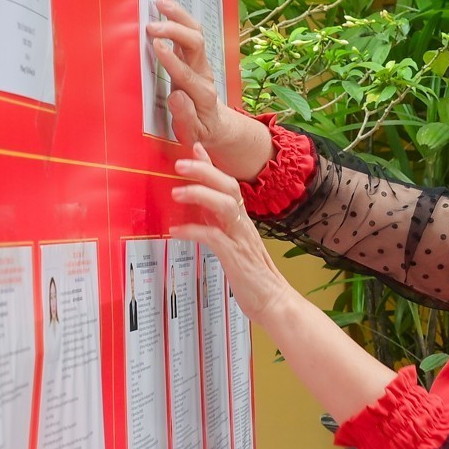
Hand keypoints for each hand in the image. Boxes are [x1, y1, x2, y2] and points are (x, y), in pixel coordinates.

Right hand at [145, 0, 272, 180]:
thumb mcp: (194, 134)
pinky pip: (188, 30)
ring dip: (177, 15)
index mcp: (202, 94)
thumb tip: (176, 95)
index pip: (186, 73)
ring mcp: (200, 61)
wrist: (217, 125)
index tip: (155, 45)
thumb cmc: (201, 131)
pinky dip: (176, 13)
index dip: (172, 59)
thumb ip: (185, 117)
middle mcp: (203, 72)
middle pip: (195, 44)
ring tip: (159, 0)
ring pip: (194, 32)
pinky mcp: (194, 55)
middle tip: (152, 25)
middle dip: (175, 31)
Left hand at [170, 142, 296, 321]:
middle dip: (204, 170)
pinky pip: (214, 237)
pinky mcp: (236, 257)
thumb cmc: (252, 276)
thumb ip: (218, 224)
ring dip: (200, 194)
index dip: (210, 164)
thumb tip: (202, 209)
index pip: (227, 183)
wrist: (273, 302)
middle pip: (228, 185)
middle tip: (179, 164)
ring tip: (176, 193)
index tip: (193, 147)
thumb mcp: (232, 243)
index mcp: (241, 219)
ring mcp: (241, 238)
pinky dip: (193, 231)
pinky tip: (176, 231)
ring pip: (224, 205)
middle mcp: (243, 223)